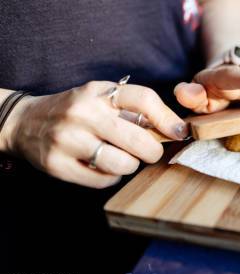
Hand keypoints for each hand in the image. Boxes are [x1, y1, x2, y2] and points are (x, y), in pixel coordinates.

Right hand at [1, 82, 186, 187]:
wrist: (25, 122)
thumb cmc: (76, 111)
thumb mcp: (101, 98)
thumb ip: (132, 110)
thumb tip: (173, 129)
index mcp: (99, 92)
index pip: (144, 99)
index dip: (168, 119)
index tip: (180, 132)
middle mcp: (84, 113)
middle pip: (138, 139)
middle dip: (152, 151)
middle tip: (151, 152)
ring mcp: (69, 139)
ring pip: (122, 163)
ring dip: (130, 165)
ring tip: (123, 159)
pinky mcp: (57, 165)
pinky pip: (101, 180)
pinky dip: (110, 177)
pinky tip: (103, 167)